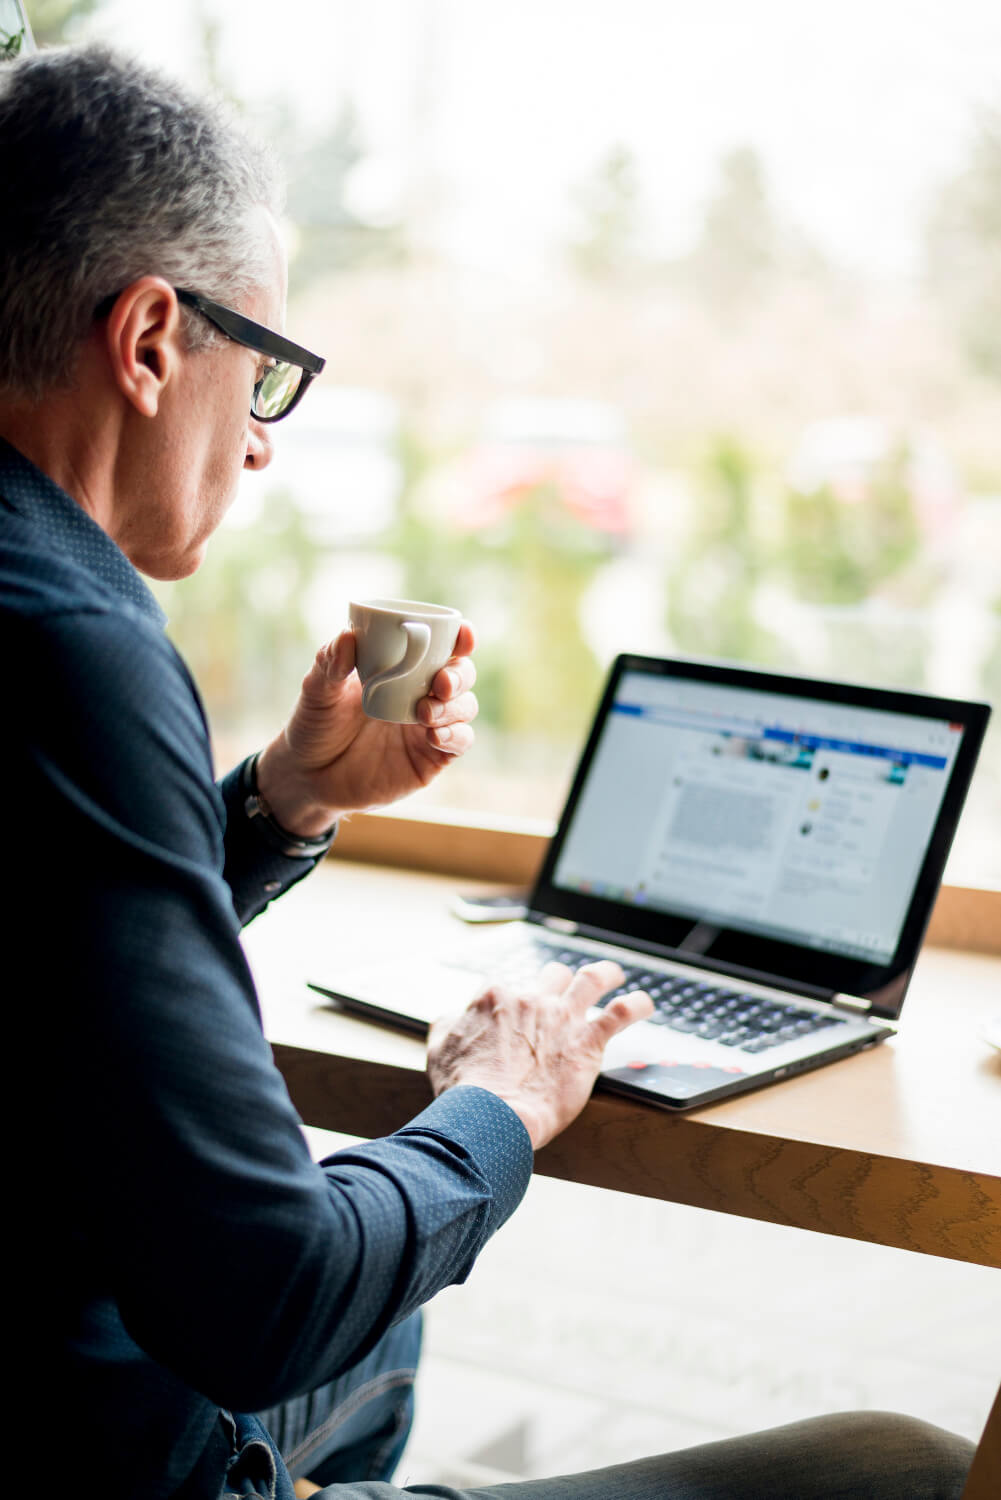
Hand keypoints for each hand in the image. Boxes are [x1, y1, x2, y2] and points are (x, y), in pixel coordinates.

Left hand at [254, 622, 477, 836]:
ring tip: (424, 712)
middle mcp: (421, 694)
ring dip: (455, 706)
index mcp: (401, 669)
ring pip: (465, 707)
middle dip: (459, 674)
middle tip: (440, 683)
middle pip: (462, 675)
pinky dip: (455, 735)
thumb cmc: (314, 725)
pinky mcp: (430, 758)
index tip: (461, 634)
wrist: (308, 775)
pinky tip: (435, 735)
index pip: (441, 647)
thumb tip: (347, 636)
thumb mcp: (316, 691)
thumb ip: (330, 662)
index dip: (460, 638)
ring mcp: (428, 727)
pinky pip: (459, 743)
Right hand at [427, 961, 653, 1149]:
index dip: (509, 1003)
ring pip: (591, 979)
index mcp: (494, 998)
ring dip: (605, 974)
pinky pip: (621, 1014)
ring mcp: (561, 1018)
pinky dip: (636, 1004)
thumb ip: (448, 1025)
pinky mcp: (587, 1043)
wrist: (490, 1116)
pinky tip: (644, 1004)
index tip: (512, 1017)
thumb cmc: (463, 1090)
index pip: (505, 987)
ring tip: (613, 975)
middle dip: (557, 982)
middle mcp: (530, 999)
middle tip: (563, 993)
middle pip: (550, 976)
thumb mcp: (440, 1049)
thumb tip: (453, 1017)